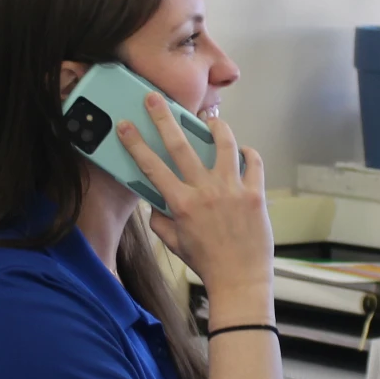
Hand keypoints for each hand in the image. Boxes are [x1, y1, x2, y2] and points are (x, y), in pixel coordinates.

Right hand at [116, 95, 271, 301]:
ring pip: (224, 145)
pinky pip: (254, 163)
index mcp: (181, 204)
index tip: (124, 125)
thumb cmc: (206, 262)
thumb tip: (155, 202)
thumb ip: (161, 220)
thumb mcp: (175, 243)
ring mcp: (232, 190)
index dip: (135, 143)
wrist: (240, 280)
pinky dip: (248, 153)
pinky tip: (243, 150)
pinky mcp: (255, 194)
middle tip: (155, 98)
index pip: (152, 166)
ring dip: (216, 126)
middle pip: (181, 145)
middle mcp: (205, 192)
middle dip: (164, 118)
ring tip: (210, 117)